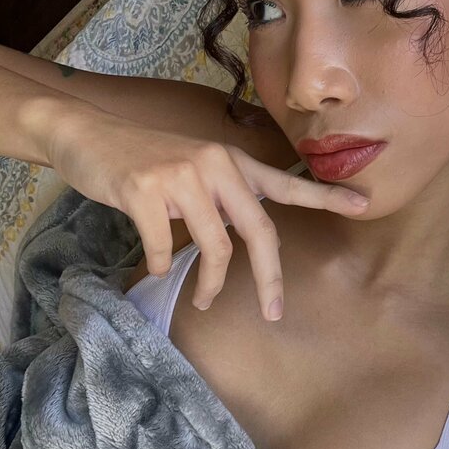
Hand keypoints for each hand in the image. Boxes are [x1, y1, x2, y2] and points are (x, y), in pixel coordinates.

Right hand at [46, 107, 369, 320]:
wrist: (85, 135)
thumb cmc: (142, 159)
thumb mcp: (194, 168)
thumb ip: (223, 196)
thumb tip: (242, 240)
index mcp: (232, 162)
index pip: (286, 183)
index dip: (326, 196)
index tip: (363, 204)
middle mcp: (215, 164)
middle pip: (259, 231)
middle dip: (271, 278)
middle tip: (274, 313)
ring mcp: (180, 175)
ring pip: (215, 247)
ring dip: (212, 285)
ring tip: (204, 301)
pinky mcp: (145, 190)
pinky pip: (166, 248)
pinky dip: (165, 268)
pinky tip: (159, 271)